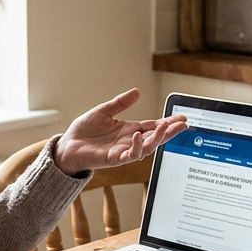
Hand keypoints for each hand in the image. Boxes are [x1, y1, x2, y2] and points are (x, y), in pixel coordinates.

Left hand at [54, 88, 187, 175]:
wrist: (68, 146)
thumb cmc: (84, 131)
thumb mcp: (104, 111)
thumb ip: (120, 103)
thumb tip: (137, 92)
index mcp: (129, 130)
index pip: (153, 126)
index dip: (167, 122)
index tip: (181, 117)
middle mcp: (129, 141)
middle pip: (155, 137)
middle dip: (170, 131)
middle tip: (184, 124)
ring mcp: (123, 150)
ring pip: (147, 147)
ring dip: (158, 138)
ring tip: (167, 127)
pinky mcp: (114, 159)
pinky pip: (130, 154)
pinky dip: (136, 146)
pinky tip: (138, 135)